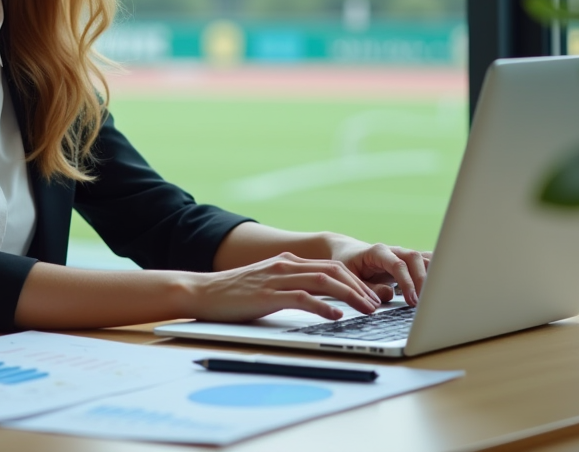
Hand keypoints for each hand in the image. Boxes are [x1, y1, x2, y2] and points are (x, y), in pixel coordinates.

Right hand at [185, 252, 383, 322]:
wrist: (201, 291)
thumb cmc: (232, 293)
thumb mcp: (266, 284)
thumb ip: (289, 286)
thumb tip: (315, 300)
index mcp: (287, 261)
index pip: (330, 266)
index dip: (354, 280)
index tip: (370, 296)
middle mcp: (285, 265)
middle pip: (333, 271)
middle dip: (359, 287)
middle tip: (377, 304)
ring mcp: (277, 278)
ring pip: (324, 281)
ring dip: (350, 296)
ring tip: (367, 310)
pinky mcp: (268, 295)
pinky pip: (303, 297)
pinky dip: (323, 306)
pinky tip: (336, 316)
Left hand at [325, 237, 431, 305]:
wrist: (347, 251)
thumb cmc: (348, 264)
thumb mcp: (351, 278)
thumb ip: (369, 288)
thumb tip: (389, 295)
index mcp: (377, 252)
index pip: (398, 264)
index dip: (407, 282)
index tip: (411, 300)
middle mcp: (393, 250)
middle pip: (414, 259)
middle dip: (422, 280)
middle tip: (423, 302)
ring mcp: (402, 255)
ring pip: (422, 259)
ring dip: (431, 276)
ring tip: (435, 296)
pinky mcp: (407, 263)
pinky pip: (424, 263)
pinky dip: (433, 271)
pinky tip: (440, 284)